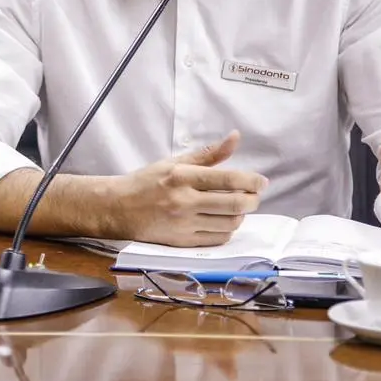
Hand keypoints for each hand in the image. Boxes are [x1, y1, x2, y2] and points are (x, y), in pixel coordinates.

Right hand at [116, 131, 266, 246]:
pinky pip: (218, 239)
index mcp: (182, 177)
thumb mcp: (174, 162)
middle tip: (254, 196)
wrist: (118, 208)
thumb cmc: (146, 182)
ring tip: (238, 207)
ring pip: (230, 223)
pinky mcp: (183, 242)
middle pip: (235, 204)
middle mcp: (184, 201)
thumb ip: (208, 154)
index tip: (261, 182)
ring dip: (241, 215)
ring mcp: (184, 224)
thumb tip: (235, 138)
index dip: (252, 181)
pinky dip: (227, 230)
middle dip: (253, 200)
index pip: (228, 179)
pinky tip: (223, 221)